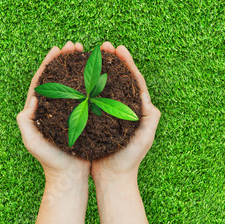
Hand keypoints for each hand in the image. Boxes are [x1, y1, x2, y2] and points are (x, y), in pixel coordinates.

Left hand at [16, 41, 89, 179]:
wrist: (69, 177)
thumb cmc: (49, 160)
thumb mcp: (32, 141)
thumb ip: (26, 121)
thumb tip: (32, 98)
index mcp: (40, 109)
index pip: (43, 80)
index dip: (49, 63)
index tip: (57, 48)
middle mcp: (56, 107)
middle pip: (60, 77)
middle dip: (66, 59)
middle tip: (75, 44)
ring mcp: (70, 111)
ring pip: (74, 84)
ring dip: (80, 67)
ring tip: (86, 52)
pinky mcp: (83, 117)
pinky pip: (87, 96)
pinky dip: (91, 83)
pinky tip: (99, 74)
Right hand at [91, 42, 160, 182]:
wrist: (112, 178)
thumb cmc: (129, 159)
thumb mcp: (144, 137)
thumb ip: (149, 117)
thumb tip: (146, 94)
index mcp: (134, 107)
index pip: (132, 79)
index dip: (126, 62)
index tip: (118, 48)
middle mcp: (120, 106)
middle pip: (115, 77)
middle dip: (110, 59)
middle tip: (102, 45)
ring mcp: (106, 112)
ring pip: (101, 84)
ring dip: (95, 68)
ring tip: (86, 54)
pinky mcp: (93, 118)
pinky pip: (88, 97)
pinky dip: (83, 85)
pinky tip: (75, 76)